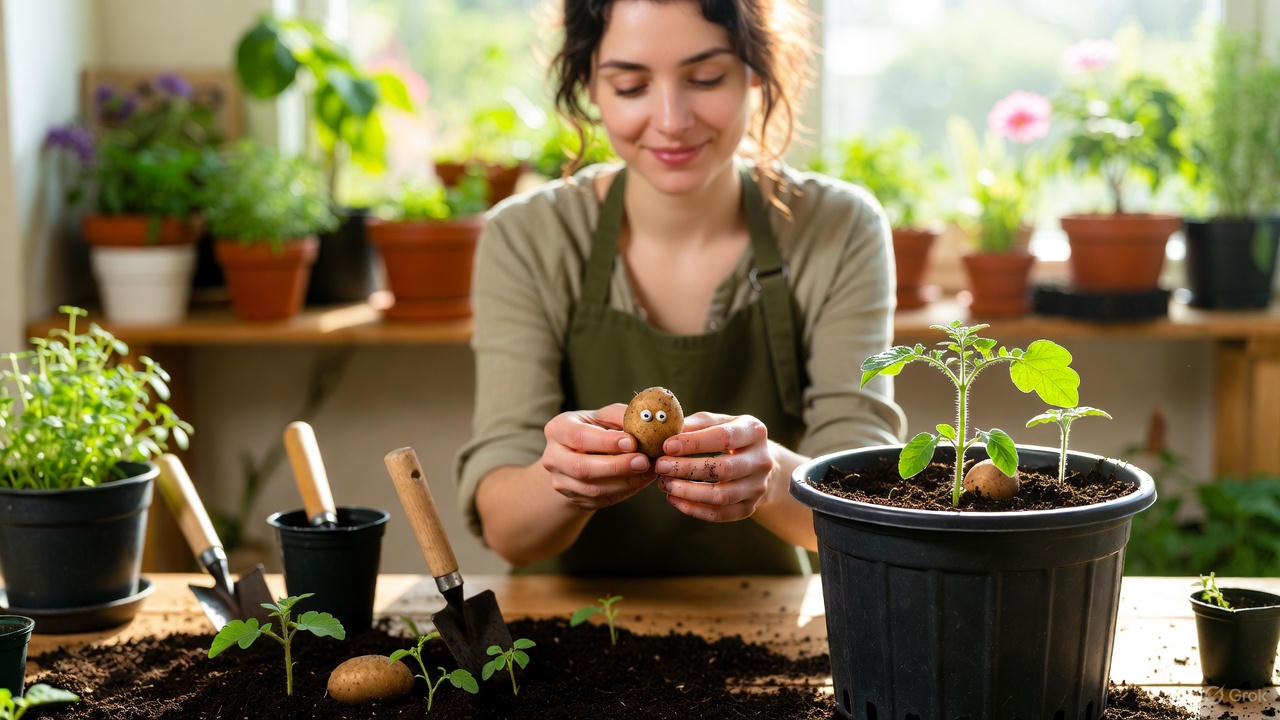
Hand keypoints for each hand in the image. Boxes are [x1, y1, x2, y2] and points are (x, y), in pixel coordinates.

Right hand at [540, 403, 653, 510]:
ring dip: (624, 482)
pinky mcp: (574, 499)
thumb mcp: (604, 416)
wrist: (579, 454)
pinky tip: (640, 481)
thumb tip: (645, 422)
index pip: (578, 436)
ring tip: (647, 471)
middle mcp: (553, 457)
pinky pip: (601, 500)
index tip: (632, 442)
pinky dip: (624, 491)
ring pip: (592, 489)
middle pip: (581, 467)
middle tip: (643, 461)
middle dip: (616, 466)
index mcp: (558, 429)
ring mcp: (561, 481)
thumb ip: (621, 416)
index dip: (606, 441)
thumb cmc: (595, 429)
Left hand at [653, 412, 775, 521]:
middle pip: (722, 469)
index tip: (667, 446)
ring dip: (687, 492)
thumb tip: (669, 429)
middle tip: (660, 466)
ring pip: (721, 496)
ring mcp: (757, 487)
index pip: (724, 437)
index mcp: (754, 432)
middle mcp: (761, 460)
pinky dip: (694, 509)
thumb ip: (696, 424)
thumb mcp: (719, 422)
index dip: (693, 443)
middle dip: (686, 469)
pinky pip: (720, 514)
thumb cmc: (731, 437)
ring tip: (664, 484)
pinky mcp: (749, 508)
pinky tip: (674, 499)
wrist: (758, 463)